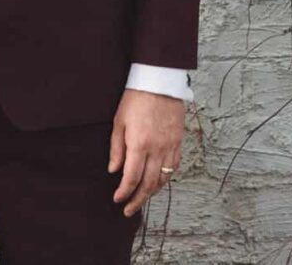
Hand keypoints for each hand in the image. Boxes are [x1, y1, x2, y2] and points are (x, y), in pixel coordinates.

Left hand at [108, 89, 183, 217]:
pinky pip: (173, 167)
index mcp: (139, 144)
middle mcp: (156, 149)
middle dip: (138, 200)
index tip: (117, 199)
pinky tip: (158, 182)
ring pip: (163, 179)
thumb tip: (113, 170)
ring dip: (152, 193)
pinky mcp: (178, 142)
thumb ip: (116, 148)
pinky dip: (165, 179)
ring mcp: (169, 147)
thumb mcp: (119, 121)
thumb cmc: (135, 98)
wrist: (159, 81)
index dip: (124, 192)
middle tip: (128, 210)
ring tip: (142, 199)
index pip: (132, 178)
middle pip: (148, 184)